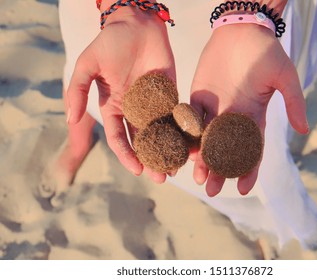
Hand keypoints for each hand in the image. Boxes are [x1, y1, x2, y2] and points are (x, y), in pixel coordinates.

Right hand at [66, 8, 175, 182]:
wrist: (137, 23)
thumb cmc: (110, 42)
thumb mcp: (87, 64)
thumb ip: (77, 90)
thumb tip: (69, 118)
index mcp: (114, 107)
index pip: (118, 137)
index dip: (126, 155)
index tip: (137, 170)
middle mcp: (134, 110)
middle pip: (142, 141)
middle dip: (150, 160)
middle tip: (161, 177)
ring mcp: (154, 104)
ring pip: (161, 133)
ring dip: (168, 151)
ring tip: (177, 167)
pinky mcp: (171, 95)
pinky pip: (177, 116)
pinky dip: (182, 131)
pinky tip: (190, 145)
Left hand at [190, 24, 308, 196]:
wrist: (241, 30)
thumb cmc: (267, 51)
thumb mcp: (285, 77)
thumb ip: (293, 102)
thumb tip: (304, 130)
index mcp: (254, 117)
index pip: (252, 149)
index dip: (248, 169)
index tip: (243, 189)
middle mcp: (233, 118)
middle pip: (226, 150)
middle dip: (220, 171)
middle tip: (211, 191)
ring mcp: (215, 109)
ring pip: (206, 139)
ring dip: (201, 159)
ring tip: (196, 177)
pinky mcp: (198, 97)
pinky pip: (190, 119)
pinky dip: (186, 135)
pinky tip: (182, 150)